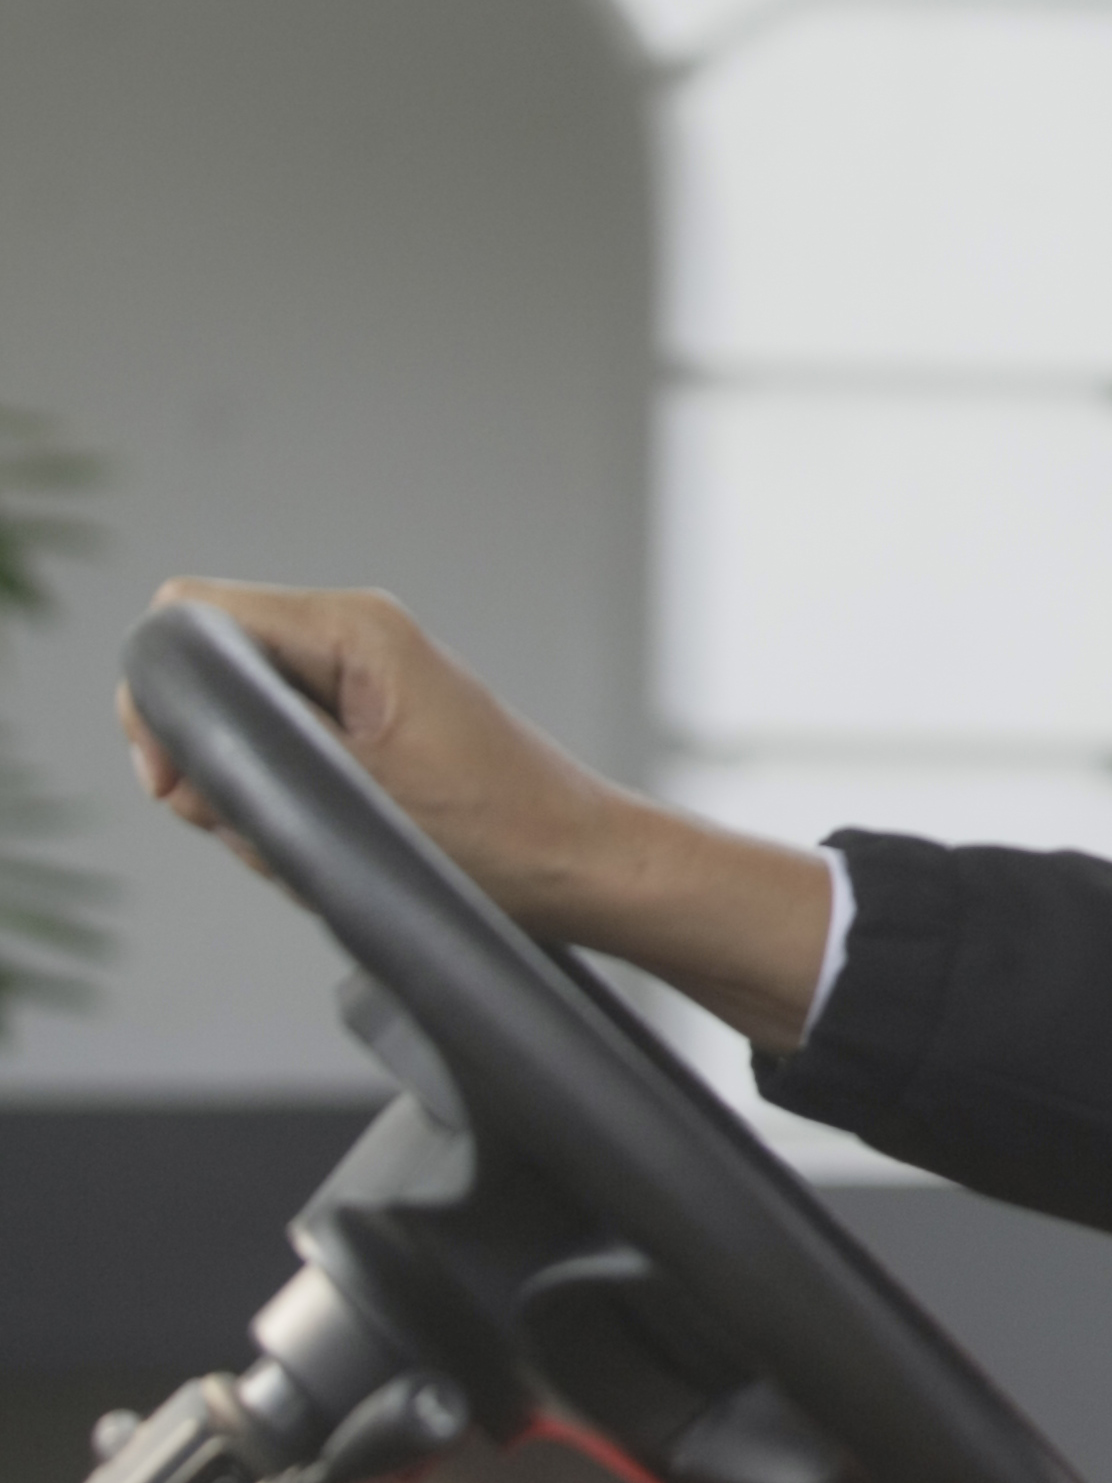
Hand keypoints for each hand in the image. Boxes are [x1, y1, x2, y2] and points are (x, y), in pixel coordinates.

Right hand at [120, 579, 834, 1049]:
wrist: (581, 867)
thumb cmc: (497, 838)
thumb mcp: (350, 798)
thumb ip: (248, 756)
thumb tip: (173, 741)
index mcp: (353, 627)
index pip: (190, 615)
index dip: (160, 695)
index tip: (180, 778)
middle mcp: (356, 635)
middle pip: (209, 673)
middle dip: (210, 758)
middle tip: (266, 819)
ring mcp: (363, 678)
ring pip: (241, 726)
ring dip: (254, 793)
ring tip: (331, 833)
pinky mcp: (371, 721)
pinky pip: (286, 755)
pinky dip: (292, 804)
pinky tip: (347, 837)